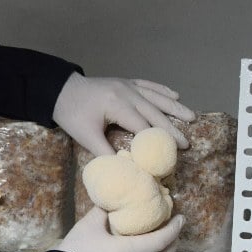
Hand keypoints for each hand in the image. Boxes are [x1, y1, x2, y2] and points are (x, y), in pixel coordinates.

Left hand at [52, 73, 195, 155]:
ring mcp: (127, 85)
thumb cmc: (71, 114)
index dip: (159, 140)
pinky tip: (175, 95)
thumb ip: (106, 153)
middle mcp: (126, 92)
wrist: (59, 90)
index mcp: (117, 104)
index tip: (172, 153)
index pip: (144, 126)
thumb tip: (125, 169)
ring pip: (156, 97)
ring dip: (174, 108)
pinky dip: (162, 90)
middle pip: (155, 112)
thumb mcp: (86, 137)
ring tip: (192, 117)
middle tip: (188, 142)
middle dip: (172, 128)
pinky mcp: (125, 82)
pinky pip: (148, 85)